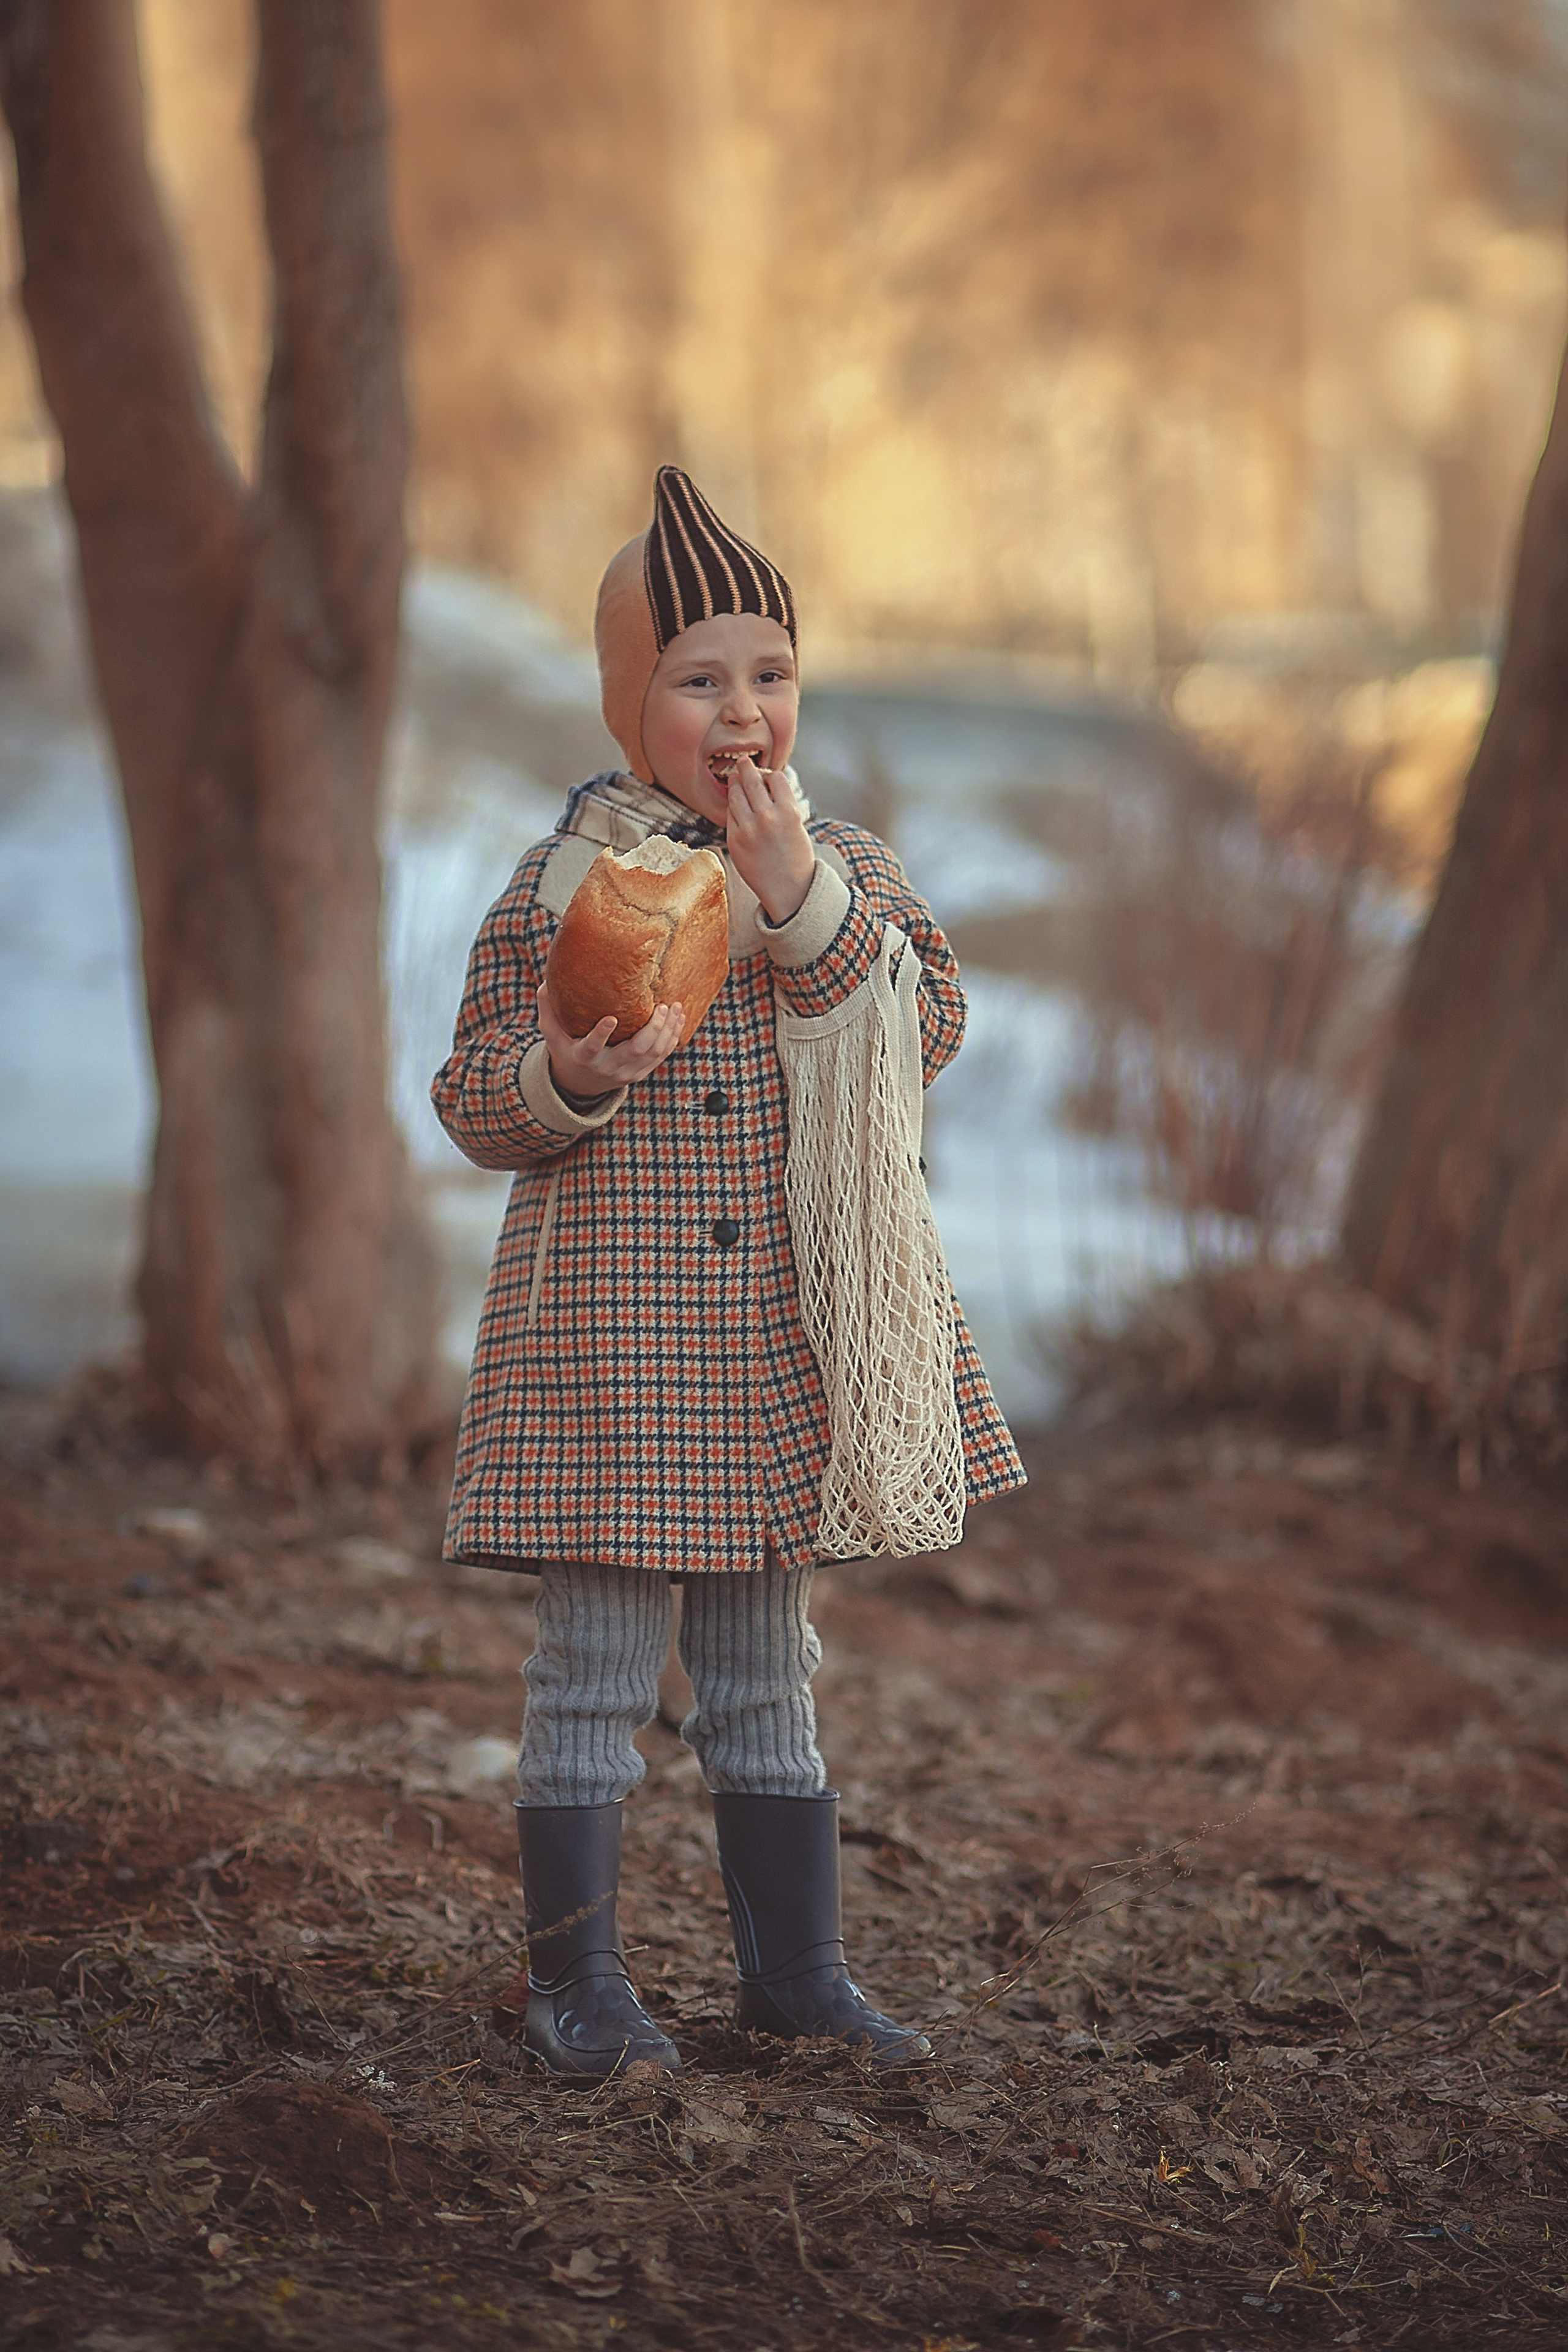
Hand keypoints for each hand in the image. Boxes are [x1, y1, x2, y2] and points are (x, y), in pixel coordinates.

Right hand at [537, 981, 684, 1098]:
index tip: (611, 1018)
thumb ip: (548, 1008)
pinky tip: (678, 1019)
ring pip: (653, 1054)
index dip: (601, 1034)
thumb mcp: (551, 1033)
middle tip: (662, 1006)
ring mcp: (626, 1073)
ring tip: (675, 1007)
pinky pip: (660, 1056)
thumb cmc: (566, 1049)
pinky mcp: (639, 1074)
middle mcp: (607, 1068)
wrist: (580, 1083)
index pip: (592, 1047)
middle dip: (652, 1028)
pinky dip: (672, 1038)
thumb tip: (546, 981)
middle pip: (635, 1050)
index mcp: (584, 1057)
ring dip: (668, 1031)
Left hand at [723, 760, 815, 924]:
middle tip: (742, 762)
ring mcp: (748, 829)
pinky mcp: (734, 840)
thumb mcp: (797, 824)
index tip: (766, 777)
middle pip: (751, 780)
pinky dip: (732, 806)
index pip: (775, 777)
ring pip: (736, 794)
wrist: (789, 889)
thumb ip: (781, 803)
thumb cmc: (795, 855)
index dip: (770, 775)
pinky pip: (730, 814)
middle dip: (746, 768)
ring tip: (735, 779)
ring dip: (735, 784)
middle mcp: (767, 817)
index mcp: (789, 811)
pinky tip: (736, 805)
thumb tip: (762, 780)